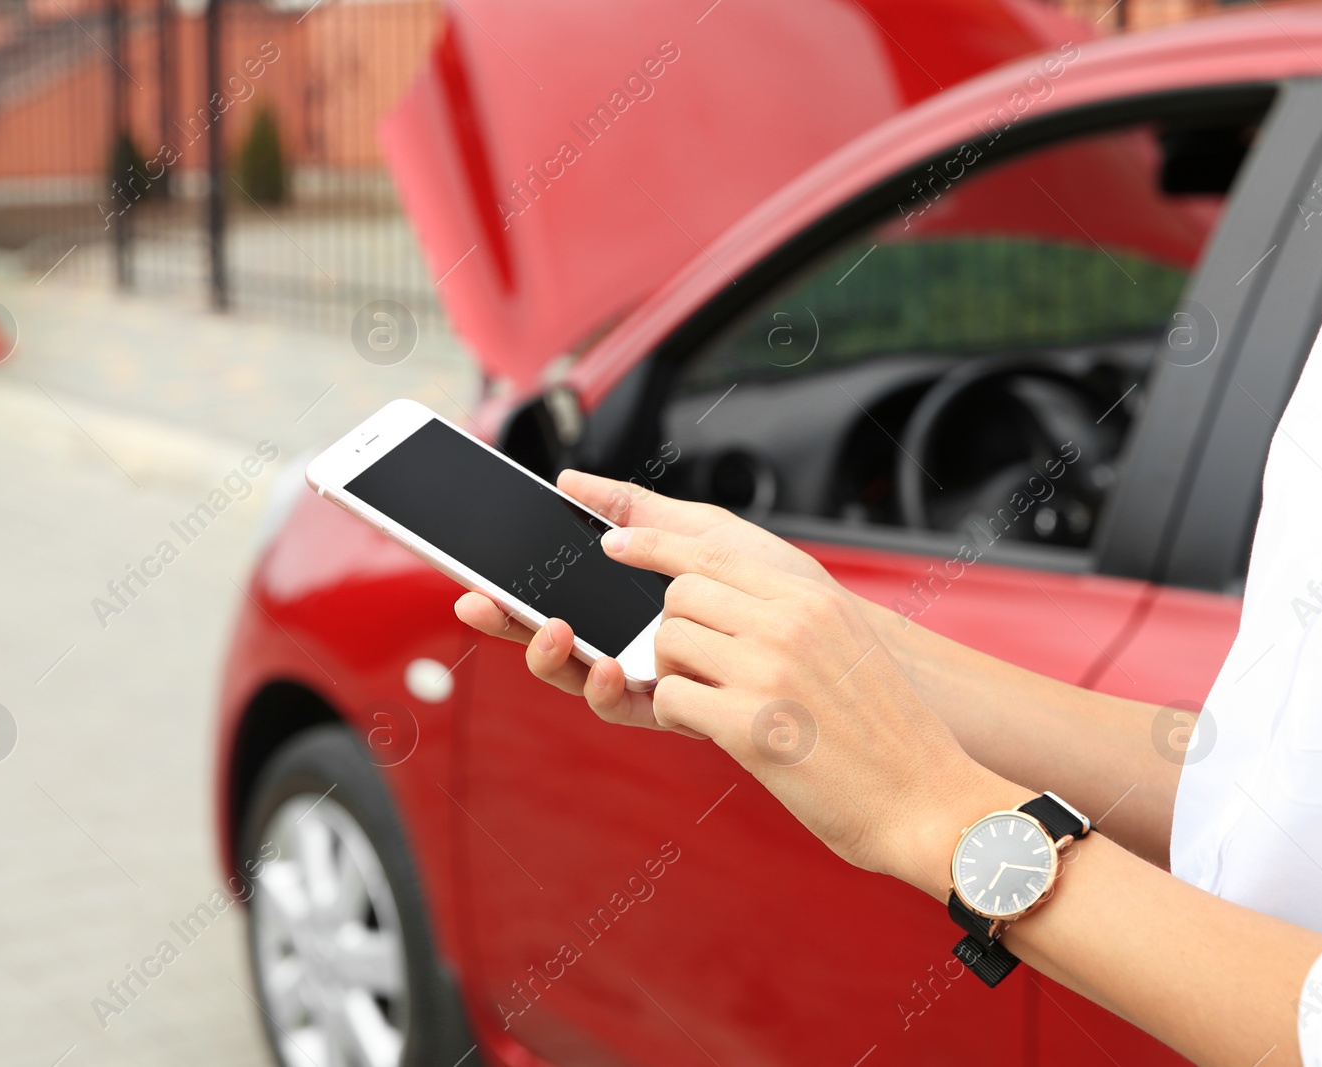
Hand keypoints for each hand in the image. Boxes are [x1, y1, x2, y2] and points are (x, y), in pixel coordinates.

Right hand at [453, 470, 837, 734]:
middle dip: (508, 622)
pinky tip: (608, 664)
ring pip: (578, 675)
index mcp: (629, 599)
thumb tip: (569, 479)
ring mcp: (652, 680)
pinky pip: (626, 706)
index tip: (470, 578)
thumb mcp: (710, 534)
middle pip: (552, 635)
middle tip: (476, 602)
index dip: (510, 591)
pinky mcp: (679, 712)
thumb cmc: (788, 588)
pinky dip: (605, 687)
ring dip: (551, 656)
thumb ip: (641, 511)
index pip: (556, 594)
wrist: (851, 644)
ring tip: (554, 631)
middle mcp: (630, 642)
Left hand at [595, 524, 1021, 885]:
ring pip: (667, 641)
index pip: (713, 551)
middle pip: (680, 595)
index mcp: (813, 601)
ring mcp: (768, 671)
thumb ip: (794, 617)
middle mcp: (789, 624)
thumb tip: (730, 600)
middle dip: (672, 631)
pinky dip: (676, 715)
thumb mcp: (850, 647)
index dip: (655, 544)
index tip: (617, 542)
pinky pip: (669, 696)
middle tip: (698, 670)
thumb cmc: (890, 736)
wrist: (933, 801)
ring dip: (673, 674)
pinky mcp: (750, 726)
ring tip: (709, 704)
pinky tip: (710, 731)